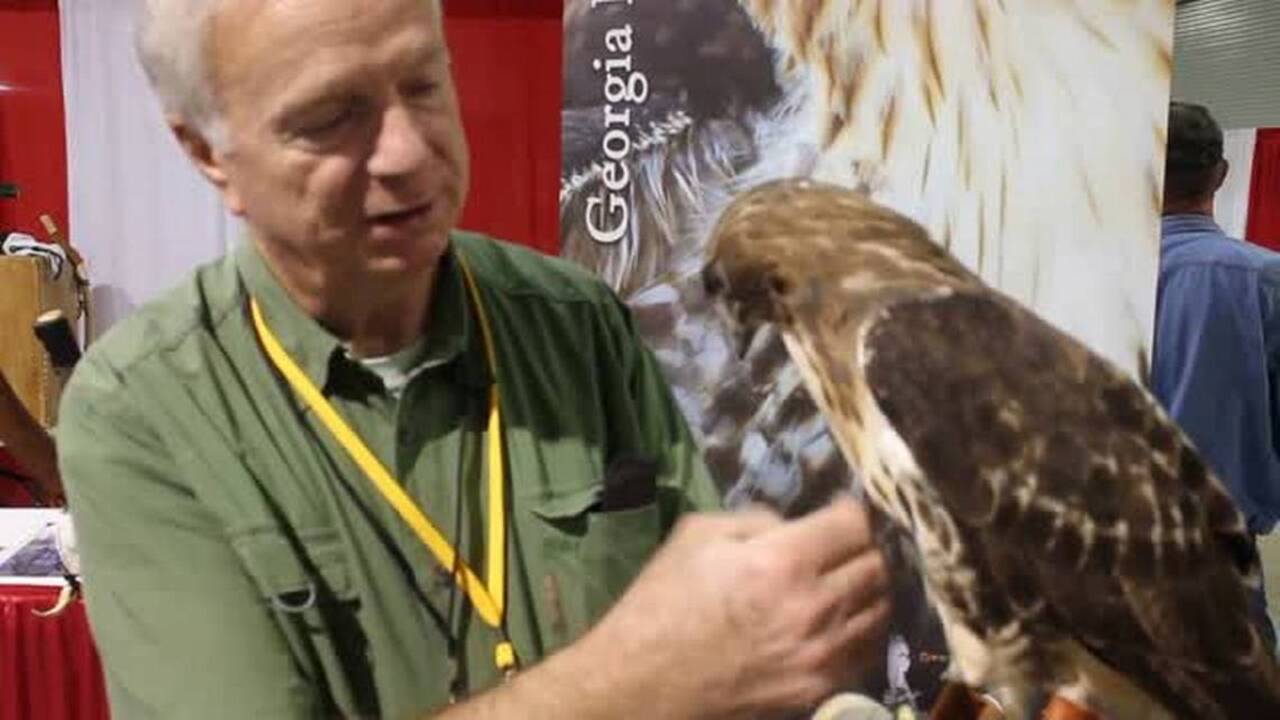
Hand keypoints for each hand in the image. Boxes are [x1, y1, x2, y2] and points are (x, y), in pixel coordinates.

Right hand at [585, 494, 890, 718]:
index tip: (838, 513)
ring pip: (881, 609)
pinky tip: (840, 622)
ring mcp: (822, 655)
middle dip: (863, 548)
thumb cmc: (663, 602)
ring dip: (868, 590)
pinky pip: (867, 652)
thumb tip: (794, 526)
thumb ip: (756, 519)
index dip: (850, 511)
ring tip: (846, 583)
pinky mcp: (820, 689)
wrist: (643, 682)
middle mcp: (815, 608)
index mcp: (783, 562)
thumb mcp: (698, 535)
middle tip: (842, 548)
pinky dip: (861, 630)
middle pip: (876, 565)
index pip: (854, 524)